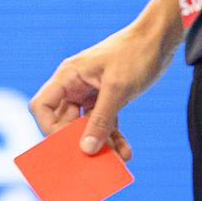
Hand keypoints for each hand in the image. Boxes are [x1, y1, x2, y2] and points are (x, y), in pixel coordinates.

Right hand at [30, 21, 177, 158]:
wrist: (159, 39)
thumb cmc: (134, 54)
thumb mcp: (117, 89)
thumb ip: (101, 120)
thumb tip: (86, 149)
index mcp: (68, 76)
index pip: (42, 106)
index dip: (48, 128)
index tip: (67, 145)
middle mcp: (75, 85)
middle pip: (64, 121)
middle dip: (77, 142)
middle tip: (91, 161)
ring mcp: (92, 93)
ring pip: (87, 126)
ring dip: (100, 144)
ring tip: (114, 161)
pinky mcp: (109, 98)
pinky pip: (105, 124)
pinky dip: (113, 138)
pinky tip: (125, 152)